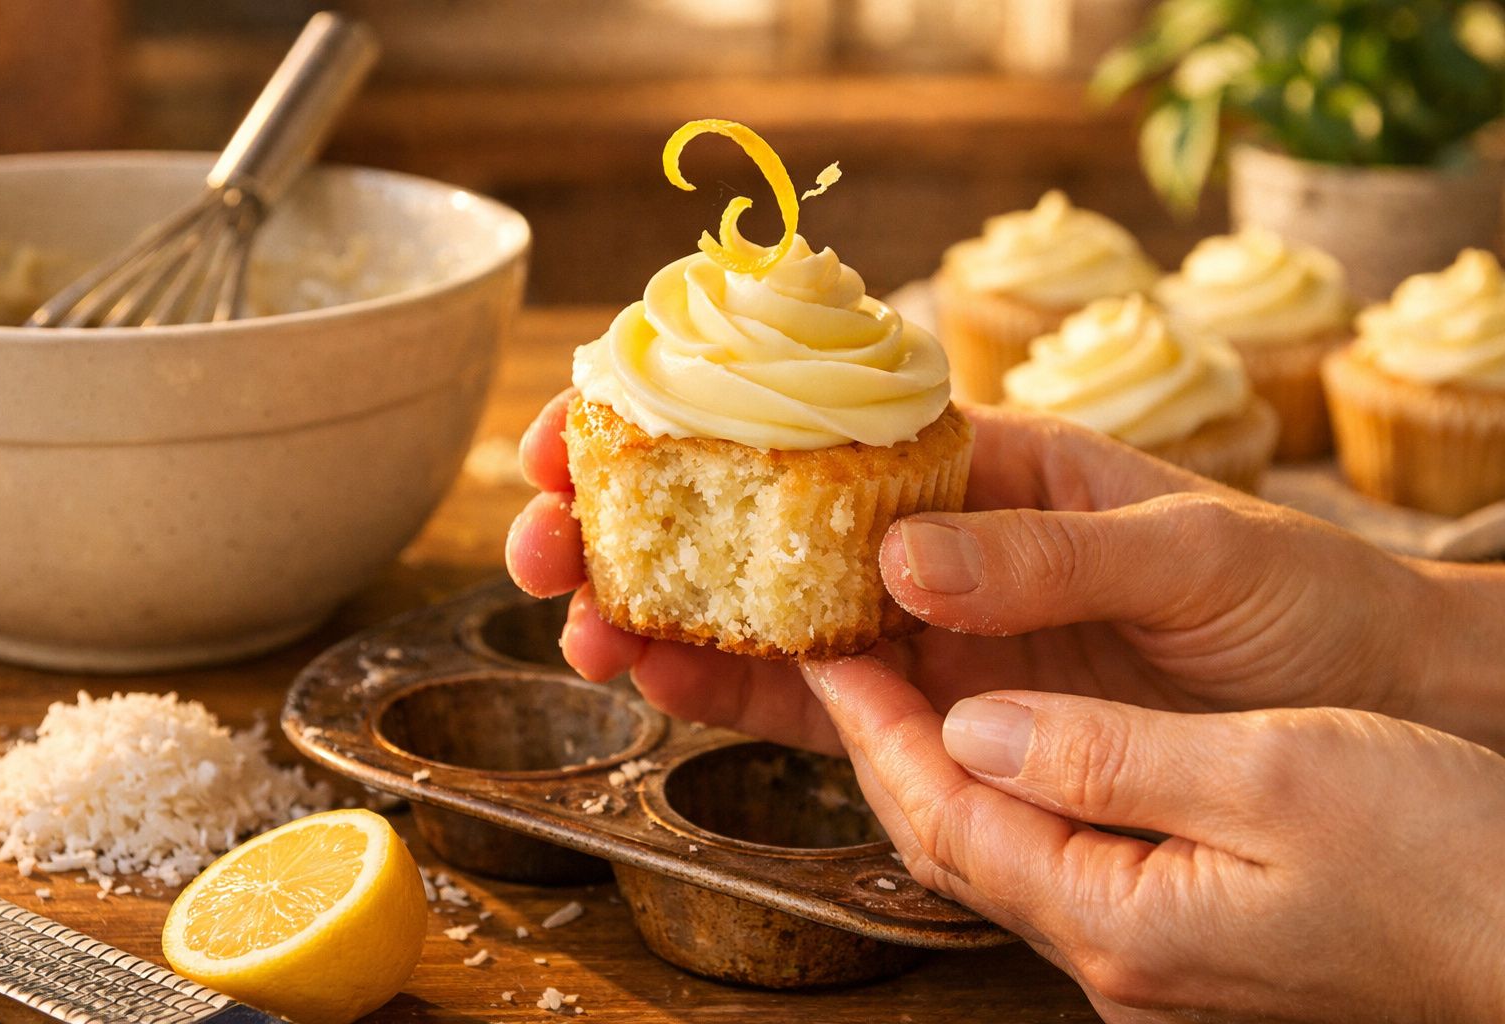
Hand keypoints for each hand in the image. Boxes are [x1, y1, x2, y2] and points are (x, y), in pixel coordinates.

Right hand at [506, 393, 1489, 752]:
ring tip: (575, 620)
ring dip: (657, 611)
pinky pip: (814, 706)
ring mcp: (922, 634)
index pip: (821, 421)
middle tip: (542, 534)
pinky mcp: (933, 717)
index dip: (701, 416)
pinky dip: (731, 694)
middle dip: (640, 518)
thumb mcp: (1189, 554)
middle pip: (758, 519)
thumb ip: (1045, 560)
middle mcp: (932, 543)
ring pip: (761, 616)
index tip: (598, 415)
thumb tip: (903, 563)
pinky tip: (656, 678)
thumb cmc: (1291, 598)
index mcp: (987, 465)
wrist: (1352, 704)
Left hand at [801, 655, 1504, 1022]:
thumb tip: (974, 727)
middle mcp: (1113, 953)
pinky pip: (1048, 850)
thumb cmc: (1442, 850)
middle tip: (823, 657)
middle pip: (950, 840)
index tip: (820, 656)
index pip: (946, 817)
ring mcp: (1143, 951)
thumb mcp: (1274, 773)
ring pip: (992, 845)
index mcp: (1122, 919)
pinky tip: (991, 728)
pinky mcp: (1175, 930)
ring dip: (929, 761)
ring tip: (882, 675)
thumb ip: (1107, 754)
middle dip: (876, 746)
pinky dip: (1000, 783)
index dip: (872, 730)